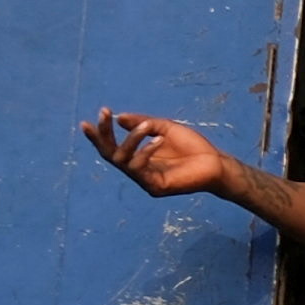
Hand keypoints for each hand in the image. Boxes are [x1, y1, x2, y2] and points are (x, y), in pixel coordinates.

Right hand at [93, 110, 234, 200]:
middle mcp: (138, 169)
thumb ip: (142, 123)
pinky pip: (140, 169)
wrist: (215, 162)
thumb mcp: (164, 128)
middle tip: (103, 116)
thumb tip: (119, 118)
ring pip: (123, 161)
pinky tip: (158, 140)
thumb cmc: (193, 147)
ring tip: (148, 126)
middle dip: (103, 135)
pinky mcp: (155, 187)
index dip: (99, 134)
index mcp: (138, 156)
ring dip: (132, 140)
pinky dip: (145, 152)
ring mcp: (145, 180)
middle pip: (110, 155)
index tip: (89, 119)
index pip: (112, 147)